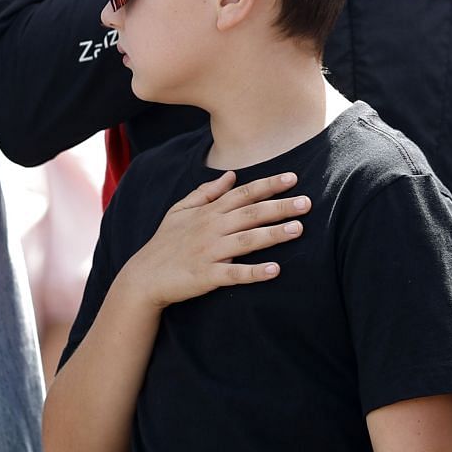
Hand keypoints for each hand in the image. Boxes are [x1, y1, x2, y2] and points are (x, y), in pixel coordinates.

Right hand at [122, 171, 308, 307]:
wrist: (144, 276)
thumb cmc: (164, 243)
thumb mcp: (179, 210)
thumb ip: (206, 192)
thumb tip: (230, 175)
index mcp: (208, 212)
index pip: (243, 193)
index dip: (268, 184)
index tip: (293, 178)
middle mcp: (212, 228)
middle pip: (251, 214)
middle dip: (280, 206)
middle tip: (307, 202)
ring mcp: (210, 252)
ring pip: (247, 240)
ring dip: (273, 234)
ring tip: (298, 229)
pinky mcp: (207, 276)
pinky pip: (234, 274)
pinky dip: (254, 272)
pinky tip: (275, 270)